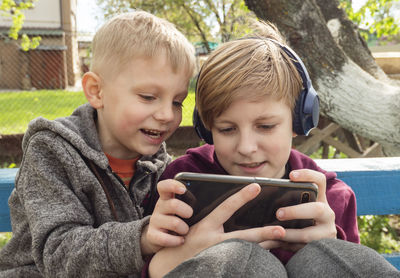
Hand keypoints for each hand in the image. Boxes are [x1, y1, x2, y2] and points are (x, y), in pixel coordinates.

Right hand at [141, 179, 192, 255]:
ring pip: (173, 223)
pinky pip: (165, 239)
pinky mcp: (152, 235)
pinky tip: (181, 240)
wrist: (159, 238)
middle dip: (186, 210)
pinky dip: (176, 240)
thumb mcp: (182, 207)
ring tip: (186, 231)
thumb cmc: (178, 218)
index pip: (164, 186)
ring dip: (183, 228)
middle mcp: (159, 207)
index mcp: (167, 197)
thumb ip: (193, 201)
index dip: (173, 185)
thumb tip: (219, 200)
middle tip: (190, 215)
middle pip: (172, 204)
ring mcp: (155, 221)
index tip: (184, 189)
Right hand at [148, 183, 285, 277]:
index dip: (242, 196)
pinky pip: (241, 263)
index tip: (257, 186)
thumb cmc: (181, 242)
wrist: (167, 267)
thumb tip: (228, 208)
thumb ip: (210, 218)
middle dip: (263, 233)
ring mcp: (216, 256)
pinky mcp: (218, 267)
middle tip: (281, 229)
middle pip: (243, 237)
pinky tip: (267, 255)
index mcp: (205, 227)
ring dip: (264, 247)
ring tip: (280, 241)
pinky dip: (254, 258)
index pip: (226, 208)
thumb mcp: (194, 227)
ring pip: (245, 251)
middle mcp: (212, 242)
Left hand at [276, 169, 336, 250]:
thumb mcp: (297, 207)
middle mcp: (327, 213)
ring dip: (288, 234)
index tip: (291, 175)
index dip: (308, 176)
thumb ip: (283, 200)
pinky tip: (273, 243)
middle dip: (296, 211)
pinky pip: (302, 249)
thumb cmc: (300, 218)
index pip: (319, 181)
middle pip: (317, 209)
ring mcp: (326, 232)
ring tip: (274, 234)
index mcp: (319, 198)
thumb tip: (256, 191)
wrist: (319, 246)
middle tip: (278, 213)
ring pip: (308, 234)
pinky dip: (286, 247)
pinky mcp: (320, 249)